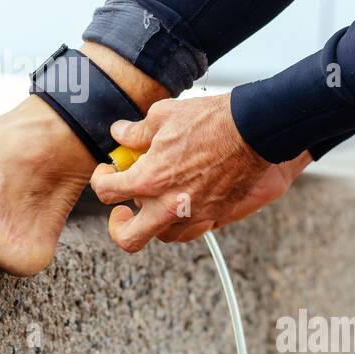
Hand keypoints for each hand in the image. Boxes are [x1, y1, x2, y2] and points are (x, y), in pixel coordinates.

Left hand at [89, 94, 310, 252]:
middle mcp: (169, 205)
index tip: (107, 172)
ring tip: (154, 202)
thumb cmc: (210, 120)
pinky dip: (182, 221)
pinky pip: (192, 230)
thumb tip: (121, 134)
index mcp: (149, 180)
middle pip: (129, 237)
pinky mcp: (217, 214)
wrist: (254, 129)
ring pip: (164, 236)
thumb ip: (136, 131)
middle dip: (119, 226)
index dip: (100, 180)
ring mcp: (195, 214)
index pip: (107, 192)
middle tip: (121, 210)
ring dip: (153, 223)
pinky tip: (181, 202)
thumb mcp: (163, 116)